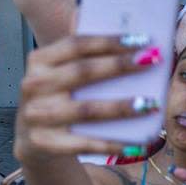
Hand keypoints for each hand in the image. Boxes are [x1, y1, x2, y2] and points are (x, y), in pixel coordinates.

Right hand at [14, 34, 160, 161]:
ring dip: (122, 107)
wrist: (33, 139)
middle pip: (83, 72)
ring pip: (86, 110)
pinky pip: (85, 144)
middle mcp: (34, 85)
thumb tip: (131, 42)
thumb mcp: (60, 74)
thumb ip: (85, 57)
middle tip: (152, 62)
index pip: (77, 44)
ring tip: (151, 105)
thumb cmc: (58, 97)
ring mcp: (36, 115)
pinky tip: (139, 144)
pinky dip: (113, 144)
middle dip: (120, 66)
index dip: (110, 41)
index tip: (143, 40)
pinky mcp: (44, 143)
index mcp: (39, 60)